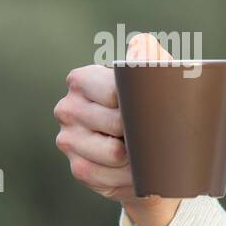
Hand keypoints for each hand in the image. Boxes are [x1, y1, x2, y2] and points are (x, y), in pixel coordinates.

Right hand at [54, 32, 181, 211]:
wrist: (144, 146)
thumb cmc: (150, 103)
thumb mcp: (153, 74)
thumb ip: (148, 54)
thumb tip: (140, 47)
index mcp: (81, 80)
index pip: (115, 92)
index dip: (140, 104)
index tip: (157, 108)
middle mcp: (68, 108)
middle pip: (115, 124)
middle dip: (141, 131)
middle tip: (156, 131)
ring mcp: (69, 140)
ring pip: (113, 154)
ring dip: (137, 159)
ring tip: (148, 151)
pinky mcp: (78, 168)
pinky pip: (108, 178)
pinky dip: (130, 178)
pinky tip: (138, 171)